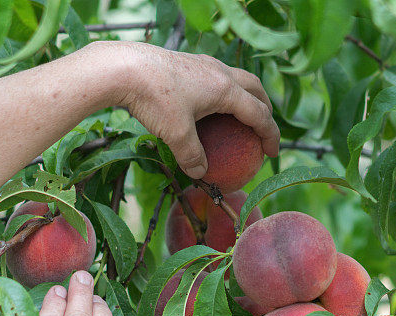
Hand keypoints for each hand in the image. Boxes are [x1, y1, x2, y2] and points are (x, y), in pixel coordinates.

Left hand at [90, 40, 279, 178]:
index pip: (258, 114)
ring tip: (240, 112)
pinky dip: (223, 90)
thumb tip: (200, 173)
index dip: (269, 135)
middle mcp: (219, 72)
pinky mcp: (187, 61)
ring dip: (245, 95)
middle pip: (254, 88)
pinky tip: (207, 103)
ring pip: (235, 78)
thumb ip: (192, 156)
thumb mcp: (176, 135)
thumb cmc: (154, 98)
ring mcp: (203, 63)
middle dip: (264, 107)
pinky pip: (215, 75)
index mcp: (225, 89)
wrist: (123, 67)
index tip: (272, 153)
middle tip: (264, 126)